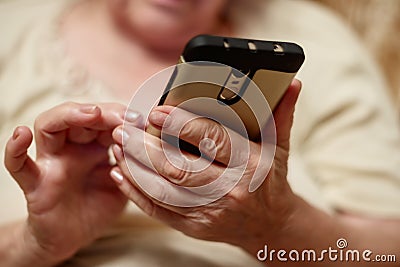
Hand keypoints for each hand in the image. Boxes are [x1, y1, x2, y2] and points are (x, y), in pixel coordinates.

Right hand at [4, 102, 130, 265]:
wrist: (76, 236)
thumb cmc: (100, 204)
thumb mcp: (125, 183)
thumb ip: (133, 166)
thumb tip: (149, 143)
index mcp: (95, 145)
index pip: (105, 120)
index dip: (121, 116)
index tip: (141, 121)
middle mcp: (72, 147)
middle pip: (79, 116)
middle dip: (102, 112)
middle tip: (123, 116)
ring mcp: (52, 162)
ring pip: (49, 126)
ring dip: (69, 115)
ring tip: (90, 114)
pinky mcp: (35, 183)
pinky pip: (18, 164)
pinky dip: (15, 149)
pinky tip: (21, 135)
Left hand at [110, 80, 301, 251]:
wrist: (270, 224)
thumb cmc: (271, 180)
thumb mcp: (279, 147)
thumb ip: (280, 114)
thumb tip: (292, 83)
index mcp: (250, 165)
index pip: (212, 140)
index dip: (181, 125)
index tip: (156, 111)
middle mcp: (229, 190)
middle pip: (178, 167)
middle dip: (145, 147)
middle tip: (124, 127)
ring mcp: (210, 212)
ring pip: (162, 190)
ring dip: (135, 167)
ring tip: (117, 145)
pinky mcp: (194, 227)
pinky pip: (159, 210)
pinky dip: (136, 192)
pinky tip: (120, 173)